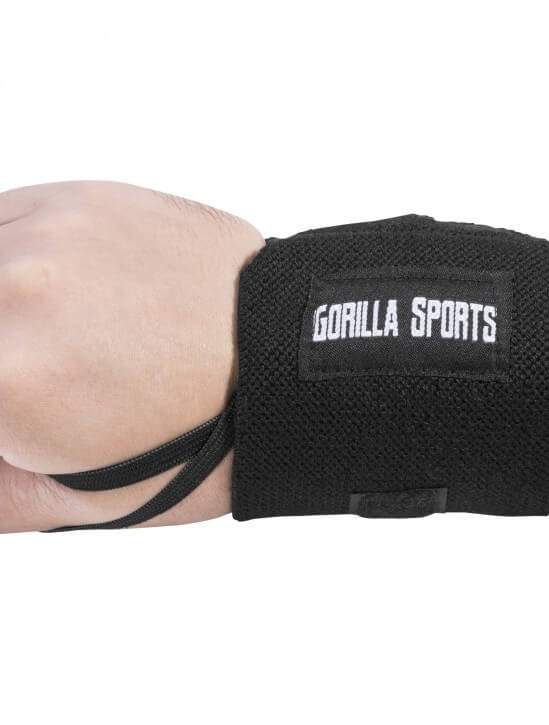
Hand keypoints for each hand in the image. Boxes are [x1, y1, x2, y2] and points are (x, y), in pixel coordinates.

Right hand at [0, 181, 263, 531]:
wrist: (281, 360)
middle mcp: (12, 290)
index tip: (15, 405)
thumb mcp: (81, 502)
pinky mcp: (81, 198)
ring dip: (5, 311)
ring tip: (50, 341)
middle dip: (5, 360)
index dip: (0, 405)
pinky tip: (49, 294)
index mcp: (6, 378)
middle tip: (34, 370)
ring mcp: (48, 232)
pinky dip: (5, 262)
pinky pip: (1, 221)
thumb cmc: (203, 438)